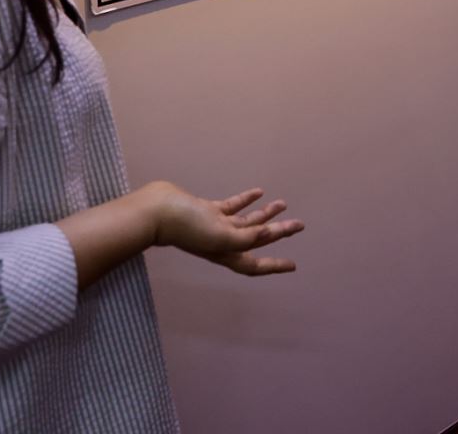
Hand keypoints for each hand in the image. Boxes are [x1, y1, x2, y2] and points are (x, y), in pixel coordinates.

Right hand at [146, 182, 301, 275]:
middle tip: (299, 225)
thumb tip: (267, 235)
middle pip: (256, 239)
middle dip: (278, 233)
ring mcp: (214, 225)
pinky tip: (259, 192)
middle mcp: (222, 242)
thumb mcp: (220, 235)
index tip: (293, 265)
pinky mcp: (208, 210)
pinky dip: (246, 200)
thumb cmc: (188, 226)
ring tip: (283, 204)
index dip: (274, 266)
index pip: (254, 264)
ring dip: (265, 214)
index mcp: (226, 253)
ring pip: (246, 221)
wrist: (158, 210)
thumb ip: (246, 237)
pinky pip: (232, 206)